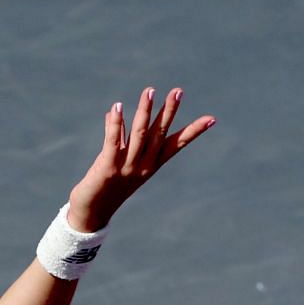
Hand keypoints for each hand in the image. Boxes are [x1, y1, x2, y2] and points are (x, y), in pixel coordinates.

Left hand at [66, 87, 214, 232]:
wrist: (92, 213)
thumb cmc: (106, 185)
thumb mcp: (118, 160)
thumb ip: (119, 136)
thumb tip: (117, 112)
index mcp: (151, 164)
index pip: (176, 144)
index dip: (193, 131)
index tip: (211, 119)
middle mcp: (143, 166)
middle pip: (159, 133)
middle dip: (169, 111)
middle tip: (178, 91)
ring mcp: (127, 168)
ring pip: (139, 134)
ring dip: (144, 111)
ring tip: (150, 91)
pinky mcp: (108, 168)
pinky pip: (113, 142)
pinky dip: (115, 124)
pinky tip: (117, 107)